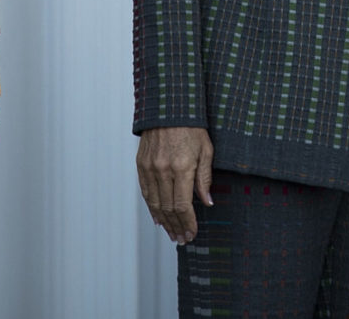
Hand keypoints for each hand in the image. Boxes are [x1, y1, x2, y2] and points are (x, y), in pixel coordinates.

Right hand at [136, 126, 213, 243]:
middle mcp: (163, 170)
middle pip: (168, 208)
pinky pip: (146, 192)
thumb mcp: (206, 150)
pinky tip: (158, 218)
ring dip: (164, 221)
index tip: (192, 233)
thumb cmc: (192, 128)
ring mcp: (149, 168)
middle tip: (182, 238)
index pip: (183, 204)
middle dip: (176, 226)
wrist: (169, 109)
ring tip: (172, 233)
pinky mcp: (141, 165)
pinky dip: (152, 208)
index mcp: (181, 167)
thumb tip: (207, 202)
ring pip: (155, 203)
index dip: (188, 222)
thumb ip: (204, 178)